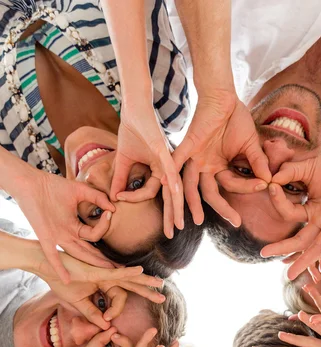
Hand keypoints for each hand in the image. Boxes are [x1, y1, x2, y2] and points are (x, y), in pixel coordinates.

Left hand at [20, 171, 115, 282]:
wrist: (31, 183)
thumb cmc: (53, 186)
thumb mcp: (80, 191)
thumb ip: (97, 197)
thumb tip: (112, 207)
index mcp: (75, 227)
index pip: (95, 234)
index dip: (104, 225)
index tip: (111, 213)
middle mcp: (68, 236)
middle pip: (89, 252)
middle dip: (104, 261)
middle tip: (120, 268)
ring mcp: (57, 238)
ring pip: (78, 255)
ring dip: (92, 264)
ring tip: (107, 272)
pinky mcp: (46, 237)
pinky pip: (53, 255)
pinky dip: (60, 268)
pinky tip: (67, 279)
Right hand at [37, 251, 164, 329]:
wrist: (48, 266)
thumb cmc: (62, 281)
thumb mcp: (79, 302)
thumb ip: (92, 314)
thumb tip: (105, 327)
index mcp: (105, 284)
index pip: (119, 298)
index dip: (116, 310)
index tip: (106, 319)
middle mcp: (108, 277)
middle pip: (132, 285)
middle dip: (147, 292)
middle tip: (162, 298)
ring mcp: (104, 272)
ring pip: (129, 278)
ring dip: (145, 281)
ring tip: (160, 284)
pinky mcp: (98, 270)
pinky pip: (116, 272)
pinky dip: (128, 272)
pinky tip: (140, 270)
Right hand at [111, 105, 182, 238]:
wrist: (134, 107)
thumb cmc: (131, 129)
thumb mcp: (124, 159)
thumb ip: (119, 178)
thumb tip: (112, 196)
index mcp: (159, 170)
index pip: (148, 192)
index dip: (133, 198)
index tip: (118, 198)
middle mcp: (167, 168)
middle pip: (170, 197)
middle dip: (170, 217)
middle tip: (172, 234)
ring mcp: (168, 160)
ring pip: (173, 188)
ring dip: (175, 207)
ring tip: (178, 224)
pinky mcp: (165, 150)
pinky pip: (170, 170)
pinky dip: (172, 182)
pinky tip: (175, 194)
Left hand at [172, 91, 270, 227]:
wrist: (224, 96)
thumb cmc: (236, 118)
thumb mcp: (251, 145)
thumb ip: (258, 162)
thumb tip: (270, 180)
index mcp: (219, 166)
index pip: (232, 184)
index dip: (248, 186)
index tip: (264, 185)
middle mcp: (205, 166)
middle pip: (208, 193)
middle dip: (221, 209)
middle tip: (235, 222)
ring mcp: (194, 158)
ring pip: (189, 186)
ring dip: (190, 204)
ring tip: (196, 221)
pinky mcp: (186, 146)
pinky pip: (176, 165)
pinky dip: (172, 178)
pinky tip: (171, 192)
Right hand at [261, 147, 320, 278]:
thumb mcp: (309, 169)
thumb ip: (290, 173)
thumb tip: (271, 179)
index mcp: (314, 211)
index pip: (290, 215)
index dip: (279, 203)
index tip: (271, 187)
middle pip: (301, 241)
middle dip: (283, 249)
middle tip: (263, 255)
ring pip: (318, 247)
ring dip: (304, 261)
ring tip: (289, 276)